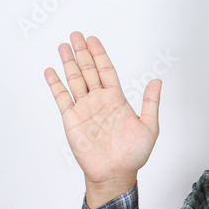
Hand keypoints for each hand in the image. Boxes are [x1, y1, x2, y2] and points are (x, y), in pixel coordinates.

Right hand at [44, 32, 161, 205]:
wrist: (115, 174)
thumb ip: (151, 103)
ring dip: (69, 62)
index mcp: (116, 100)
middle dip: (82, 52)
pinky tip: (51, 70)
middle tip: (76, 34)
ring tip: (63, 45)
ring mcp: (84, 109)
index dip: (99, 55)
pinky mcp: (71, 119)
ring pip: (74, 80)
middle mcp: (99, 101)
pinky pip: (62, 98)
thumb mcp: (149, 126)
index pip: (106, 71)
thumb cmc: (133, 155)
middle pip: (88, 70)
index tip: (93, 40)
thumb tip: (157, 81)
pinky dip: (55, 84)